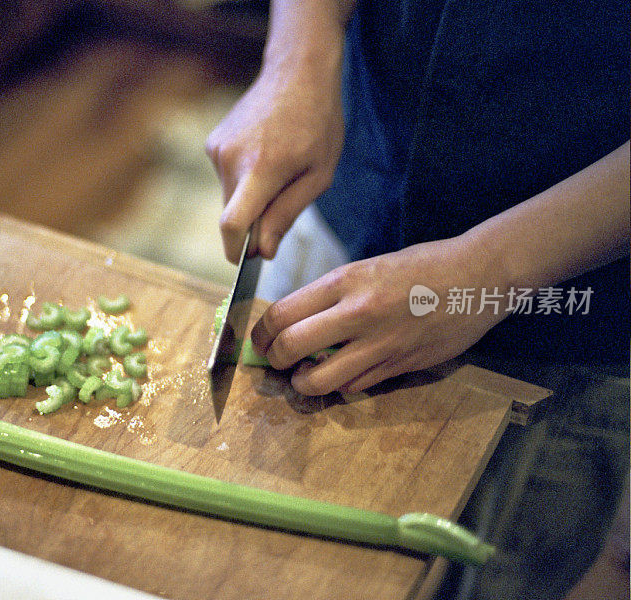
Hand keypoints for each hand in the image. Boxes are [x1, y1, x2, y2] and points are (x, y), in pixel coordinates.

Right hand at [205, 45, 343, 262]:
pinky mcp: (212, 143)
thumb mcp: (318, 175)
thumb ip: (287, 214)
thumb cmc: (318, 124)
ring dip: (250, 199)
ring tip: (278, 168)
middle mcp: (231, 159)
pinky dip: (243, 180)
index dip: (236, 251)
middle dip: (253, 224)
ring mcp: (217, 149)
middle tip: (284, 200)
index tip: (247, 261)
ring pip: (229, 198)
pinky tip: (265, 155)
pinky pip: (226, 179)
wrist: (297, 73)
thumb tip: (264, 251)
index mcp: (262, 168)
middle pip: (232, 215)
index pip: (233, 224)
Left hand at [250, 235, 508, 394]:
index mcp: (346, 282)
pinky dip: (340, 385)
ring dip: (303, 382)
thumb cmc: (422, 267)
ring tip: (303, 376)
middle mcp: (358, 313)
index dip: (261, 333)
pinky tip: (342, 375)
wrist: (477, 277)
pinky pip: (355, 386)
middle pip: (292, 347)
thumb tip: (296, 323)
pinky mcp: (400, 366)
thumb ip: (332, 296)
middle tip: (276, 361)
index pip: (282, 314)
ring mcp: (380, 343)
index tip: (260, 340)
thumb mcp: (367, 269)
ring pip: (320, 379)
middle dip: (274, 360)